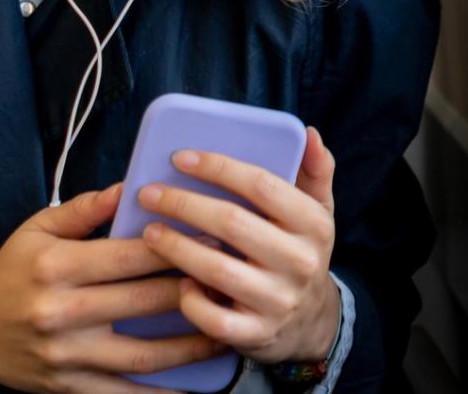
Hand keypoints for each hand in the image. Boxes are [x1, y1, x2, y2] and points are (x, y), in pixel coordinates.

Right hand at [0, 182, 223, 393]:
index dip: (179, 247)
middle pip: (146, 303)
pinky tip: (196, 385)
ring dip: (194, 346)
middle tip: (237, 282)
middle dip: (196, 291)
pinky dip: (163, 392)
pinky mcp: (69, 387)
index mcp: (58, 265)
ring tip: (230, 332)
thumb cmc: (9, 272)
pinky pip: (125, 393)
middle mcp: (62, 312)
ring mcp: (67, 355)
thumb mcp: (38, 228)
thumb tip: (132, 186)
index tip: (217, 240)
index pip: (131, 256)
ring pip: (145, 354)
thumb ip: (87, 208)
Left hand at [137, 126, 342, 365]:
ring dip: (177, 248)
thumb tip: (309, 132)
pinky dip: (191, 301)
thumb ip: (314, 171)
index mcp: (313, 224)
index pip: (262, 185)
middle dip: (184, 204)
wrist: (312, 322)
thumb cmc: (300, 253)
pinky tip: (178, 284)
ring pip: (218, 270)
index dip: (218, 168)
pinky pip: (215, 318)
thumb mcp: (318, 212)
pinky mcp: (257, 334)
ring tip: (149, 232)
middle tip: (148, 193)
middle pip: (233, 224)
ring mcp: (279, 300)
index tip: (179, 158)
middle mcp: (300, 262)